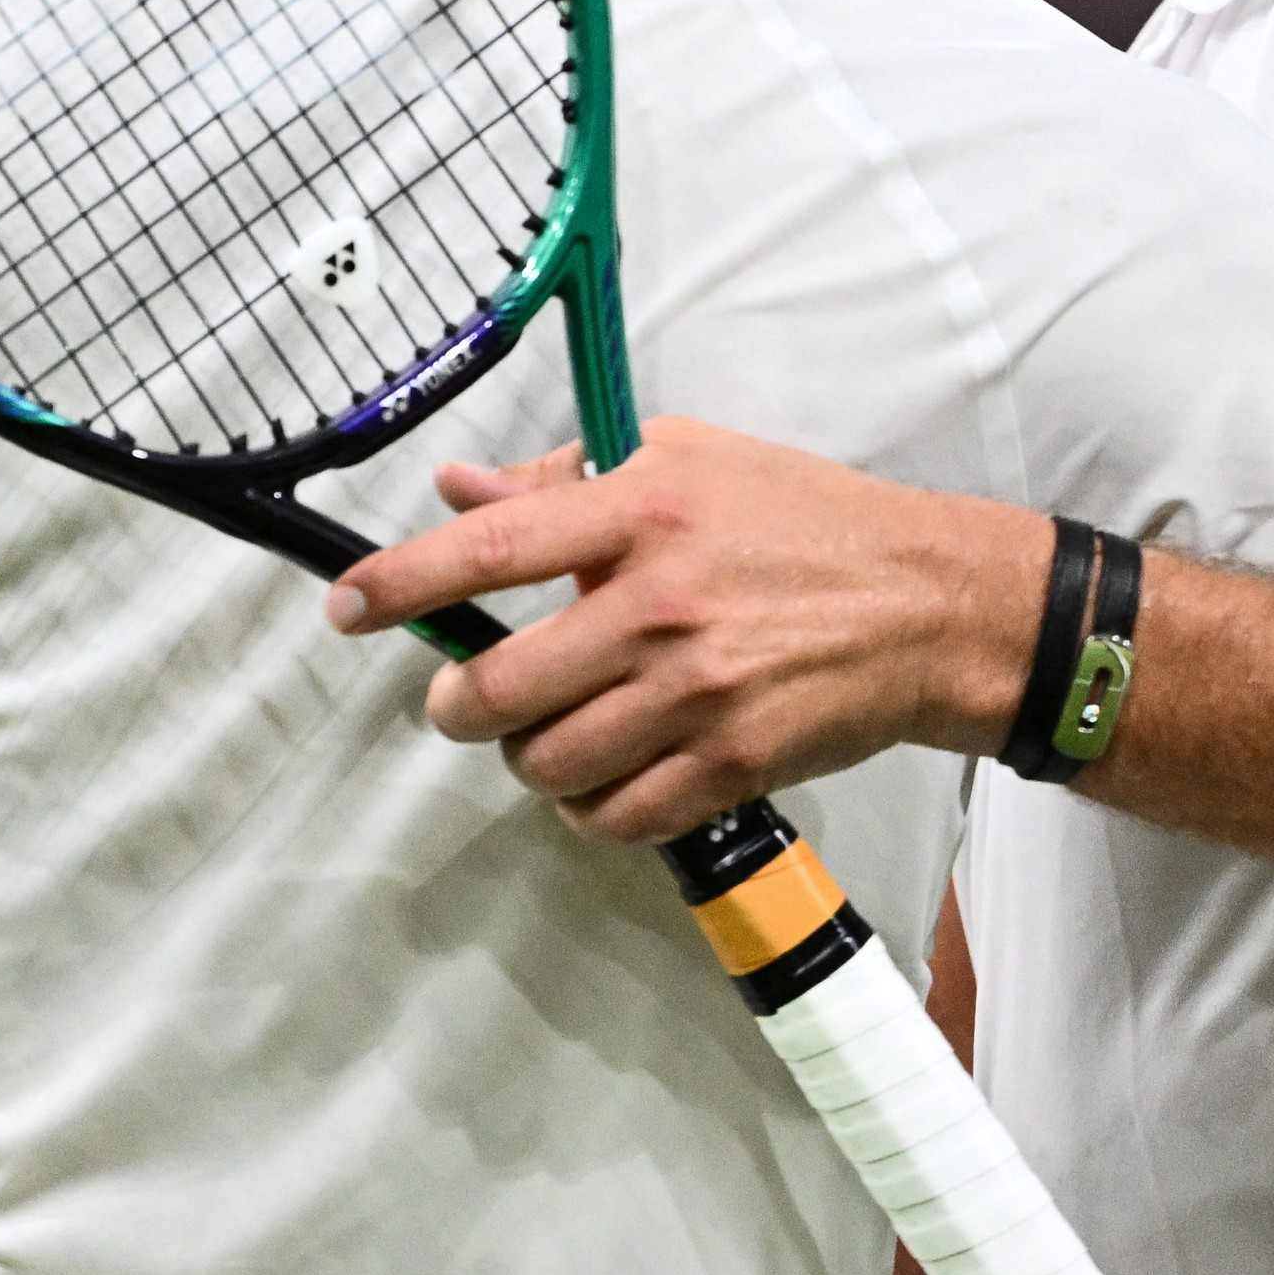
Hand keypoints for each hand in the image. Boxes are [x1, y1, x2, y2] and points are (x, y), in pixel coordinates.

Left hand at [325, 422, 1047, 840]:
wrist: (929, 603)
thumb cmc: (804, 520)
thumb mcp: (687, 457)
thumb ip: (565, 478)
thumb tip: (456, 492)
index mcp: (642, 509)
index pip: (491, 549)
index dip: (400, 582)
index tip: (343, 607)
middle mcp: (660, 603)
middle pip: (499, 688)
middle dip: (454, 705)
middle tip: (458, 700)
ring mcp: (696, 693)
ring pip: (548, 764)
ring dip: (526, 759)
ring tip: (548, 733)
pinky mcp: (731, 764)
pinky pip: (615, 817)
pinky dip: (590, 808)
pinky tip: (606, 775)